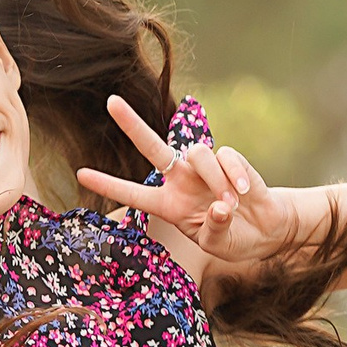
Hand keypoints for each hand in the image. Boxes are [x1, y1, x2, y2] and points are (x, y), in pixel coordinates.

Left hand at [75, 97, 290, 269]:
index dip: (108, 184)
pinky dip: (235, 176)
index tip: (80, 174)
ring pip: (198, 154)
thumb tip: (220, 207)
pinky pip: (227, 157)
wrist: (266, 229)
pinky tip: (245, 194)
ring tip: (232, 204)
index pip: (134, 193)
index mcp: (169, 205)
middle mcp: (181, 181)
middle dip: (132, 124)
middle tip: (110, 102)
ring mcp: (204, 168)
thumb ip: (214, 229)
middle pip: (152, 146)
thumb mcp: (219, 244)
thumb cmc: (234, 238)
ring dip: (215, 180)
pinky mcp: (230, 159)